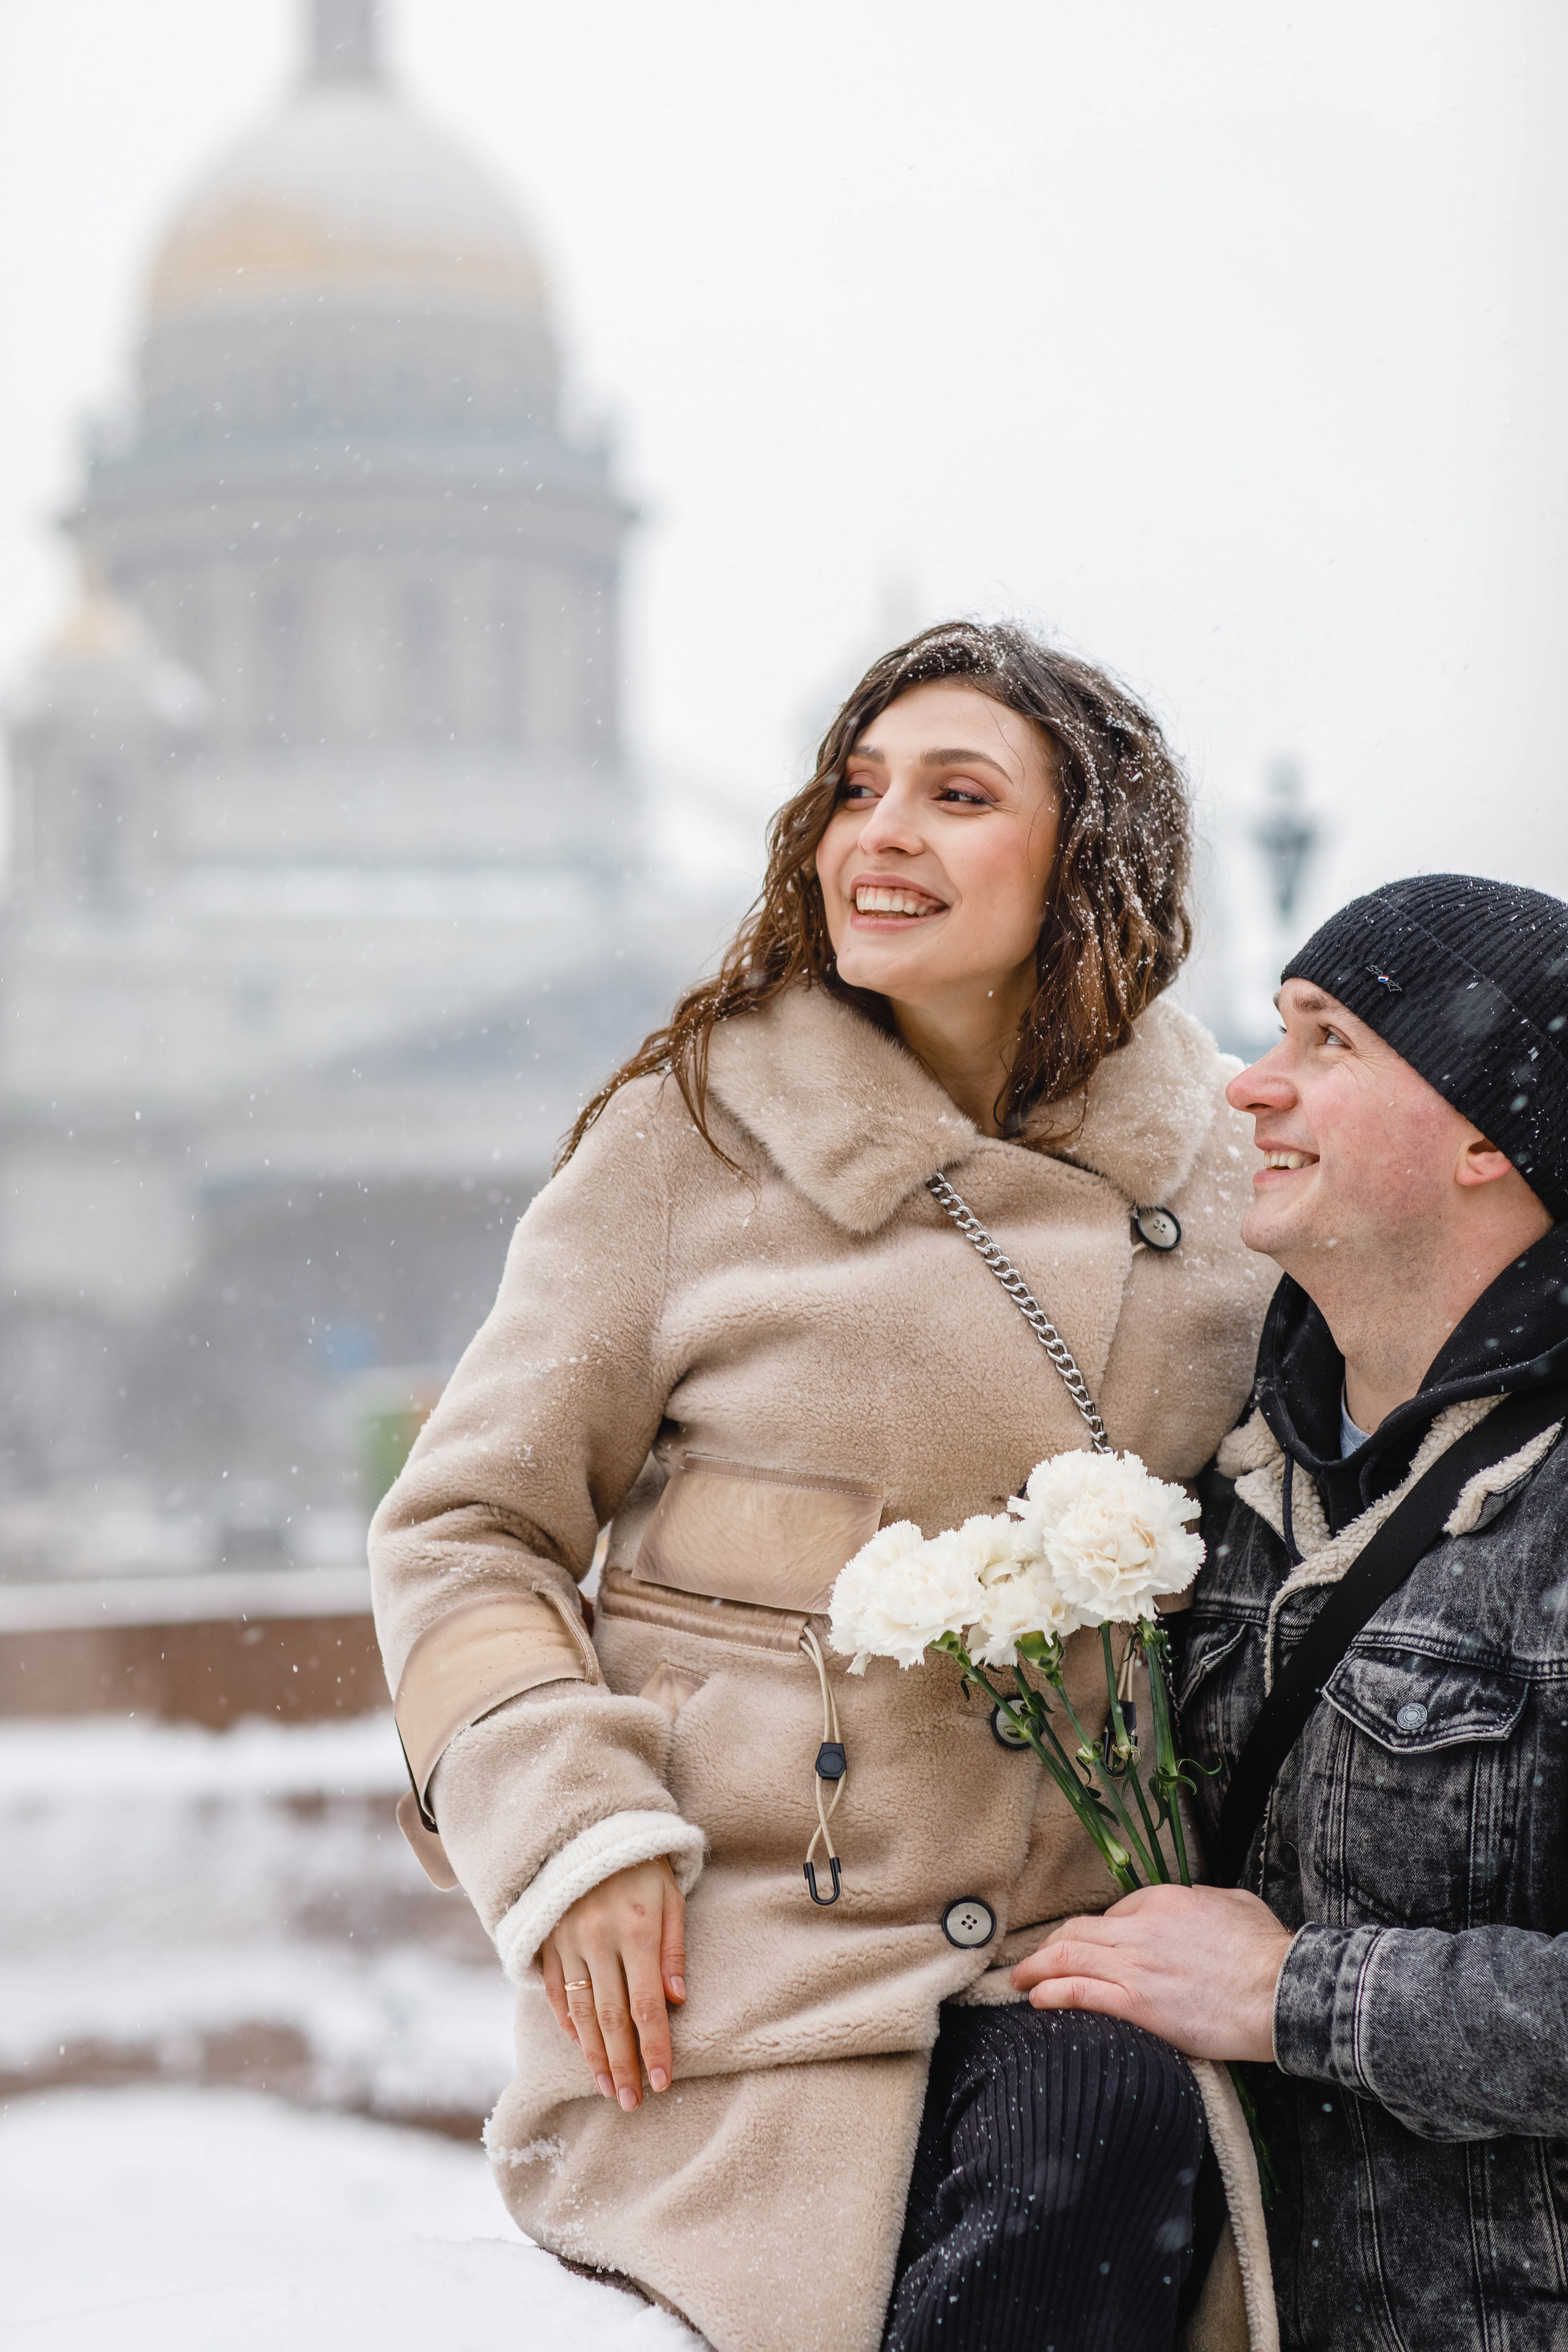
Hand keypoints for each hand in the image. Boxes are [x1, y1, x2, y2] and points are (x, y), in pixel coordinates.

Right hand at [540, 1858, 686, 2109]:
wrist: (588, 1826)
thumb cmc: (642, 1863)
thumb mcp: (670, 1895)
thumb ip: (674, 1948)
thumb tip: (678, 2001)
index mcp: (636, 1929)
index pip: (646, 2006)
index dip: (653, 2048)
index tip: (660, 2084)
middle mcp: (598, 1939)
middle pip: (610, 2018)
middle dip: (622, 2064)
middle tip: (629, 2102)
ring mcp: (567, 1940)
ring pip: (579, 2012)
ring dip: (592, 2055)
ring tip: (605, 2086)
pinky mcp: (547, 1939)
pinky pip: (555, 1989)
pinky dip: (566, 2021)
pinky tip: (578, 2045)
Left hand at [1010, 1883, 1294, 2062]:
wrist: (1281, 1990)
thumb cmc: (1267, 1952)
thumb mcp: (1233, 1904)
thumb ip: (1202, 1902)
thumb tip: (1193, 1908)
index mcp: (1163, 1901)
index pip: (1112, 1916)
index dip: (1094, 1935)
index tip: (1086, 1952)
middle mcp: (1141, 1929)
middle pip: (1076, 1932)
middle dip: (1047, 1947)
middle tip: (1029, 1961)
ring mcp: (1137, 1965)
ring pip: (1067, 1958)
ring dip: (1036, 1969)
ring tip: (1019, 1980)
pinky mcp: (1139, 2004)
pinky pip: (1080, 1993)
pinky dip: (1052, 1993)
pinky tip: (1037, 1999)